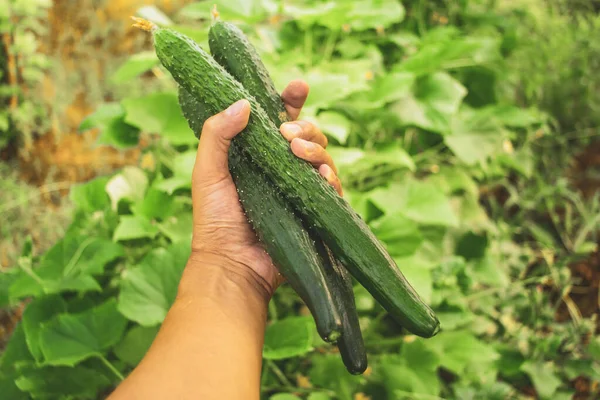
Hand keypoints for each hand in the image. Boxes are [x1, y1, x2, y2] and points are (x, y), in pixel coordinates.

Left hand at [187, 80, 340, 296]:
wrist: (232, 264)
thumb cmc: (215, 220)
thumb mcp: (207, 172)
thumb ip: (217, 135)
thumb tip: (244, 102)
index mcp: (258, 155)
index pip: (279, 120)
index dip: (290, 102)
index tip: (298, 87)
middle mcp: (282, 169)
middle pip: (307, 136)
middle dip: (305, 127)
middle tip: (287, 135)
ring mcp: (299, 190)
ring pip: (323, 158)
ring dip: (317, 149)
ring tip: (299, 153)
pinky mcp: (314, 211)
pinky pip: (332, 189)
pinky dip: (331, 178)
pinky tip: (323, 175)